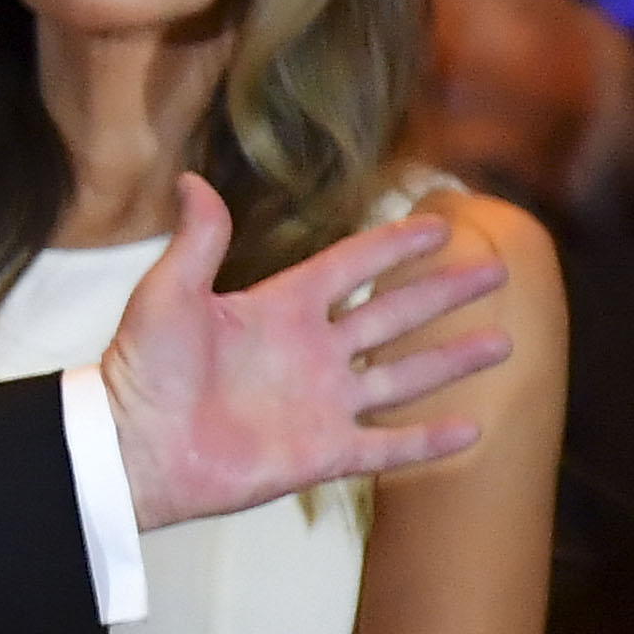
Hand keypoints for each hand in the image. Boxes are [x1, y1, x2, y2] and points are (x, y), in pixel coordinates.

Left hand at [102, 175, 506, 532]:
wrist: (130, 448)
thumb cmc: (140, 371)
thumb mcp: (167, 296)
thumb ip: (197, 242)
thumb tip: (192, 179)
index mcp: (276, 310)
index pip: (348, 268)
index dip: (390, 246)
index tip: (438, 223)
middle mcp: (308, 355)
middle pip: (390, 316)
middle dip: (441, 294)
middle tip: (493, 271)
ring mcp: (318, 405)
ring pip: (401, 378)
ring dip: (450, 361)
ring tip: (503, 343)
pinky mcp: (320, 454)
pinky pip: (386, 447)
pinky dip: (427, 441)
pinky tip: (474, 428)